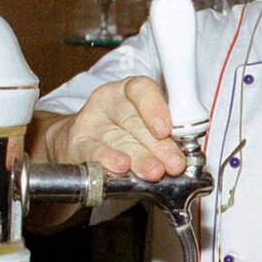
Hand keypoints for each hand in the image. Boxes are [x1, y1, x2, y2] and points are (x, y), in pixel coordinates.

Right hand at [44, 76, 185, 180]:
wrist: (82, 145)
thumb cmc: (123, 134)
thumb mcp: (146, 128)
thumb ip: (166, 137)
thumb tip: (185, 157)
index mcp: (130, 91)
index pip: (142, 90)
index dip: (155, 108)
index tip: (167, 130)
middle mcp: (109, 102)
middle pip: (135, 122)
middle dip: (158, 146)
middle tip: (173, 164)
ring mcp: (91, 122)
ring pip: (119, 140)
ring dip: (139, 157)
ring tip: (154, 172)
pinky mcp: (77, 143)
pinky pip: (94, 151)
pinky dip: (108, 159)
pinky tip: (120, 167)